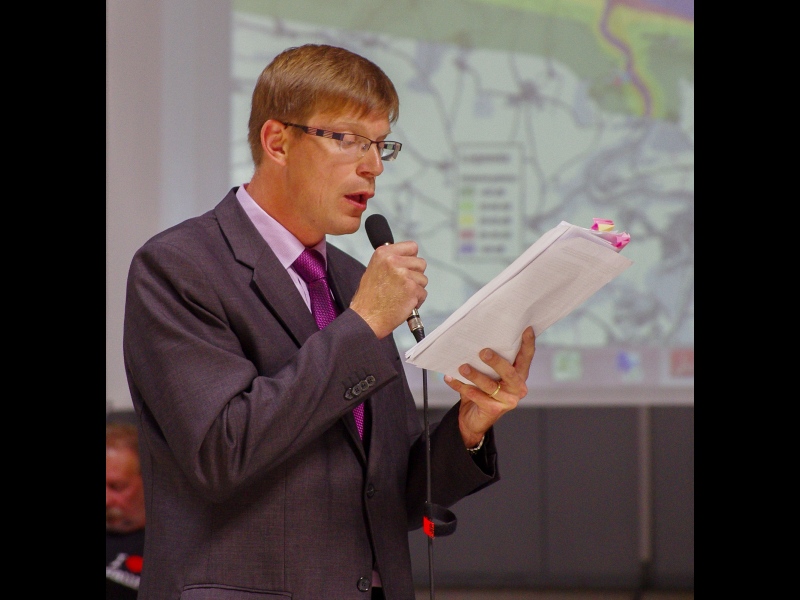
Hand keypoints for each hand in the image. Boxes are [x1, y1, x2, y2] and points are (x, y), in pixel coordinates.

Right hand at [350, 241, 427, 338]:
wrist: (366, 318)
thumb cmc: (369, 298)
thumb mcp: (374, 269)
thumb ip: (390, 260)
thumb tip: (407, 257)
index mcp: (383, 253)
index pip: (412, 246)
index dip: (411, 258)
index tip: (406, 267)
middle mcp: (393, 261)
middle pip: (421, 263)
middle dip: (415, 275)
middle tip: (401, 285)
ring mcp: (404, 275)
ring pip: (423, 279)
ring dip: (416, 288)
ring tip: (400, 295)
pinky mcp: (412, 289)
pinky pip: (423, 293)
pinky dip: (417, 300)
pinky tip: (403, 303)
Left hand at [444, 326, 535, 447]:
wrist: (474, 419)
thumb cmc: (484, 391)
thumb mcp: (491, 374)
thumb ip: (491, 361)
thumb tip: (477, 339)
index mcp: (519, 375)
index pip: (526, 358)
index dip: (528, 343)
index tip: (526, 329)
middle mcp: (517, 388)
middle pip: (509, 373)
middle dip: (496, 362)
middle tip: (483, 352)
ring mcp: (507, 400)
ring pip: (490, 386)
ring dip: (475, 375)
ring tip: (463, 367)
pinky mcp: (493, 410)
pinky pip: (475, 396)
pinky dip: (460, 386)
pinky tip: (450, 378)